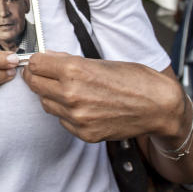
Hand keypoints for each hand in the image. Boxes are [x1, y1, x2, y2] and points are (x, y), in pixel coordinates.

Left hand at [21, 51, 182, 142]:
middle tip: (44, 74)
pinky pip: (62, 120)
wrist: (158, 106)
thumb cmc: (133, 79)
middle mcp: (71, 94)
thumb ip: (68, 61)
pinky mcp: (84, 133)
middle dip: (37, 77)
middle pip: (34, 84)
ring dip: (50, 95)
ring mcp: (77, 117)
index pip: (35, 64)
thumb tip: (46, 58)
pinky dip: (66, 113)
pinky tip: (81, 106)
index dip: (35, 61)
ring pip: (46, 103)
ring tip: (67, 90)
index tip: (38, 62)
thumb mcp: (98, 61)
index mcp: (74, 71)